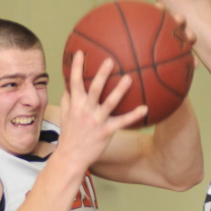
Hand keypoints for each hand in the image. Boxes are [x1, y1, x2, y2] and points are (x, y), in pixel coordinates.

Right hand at [58, 51, 147, 169]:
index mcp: (75, 105)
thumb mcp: (64, 116)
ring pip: (109, 103)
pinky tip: (145, 108)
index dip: (77, 67)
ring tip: (128, 78)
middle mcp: (85, 111)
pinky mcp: (105, 132)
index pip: (74, 83)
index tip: (81, 52)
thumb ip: (67, 101)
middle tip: (110, 60)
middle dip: (101, 74)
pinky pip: (122, 122)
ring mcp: (96, 121)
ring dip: (119, 91)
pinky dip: (134, 115)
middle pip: (94, 89)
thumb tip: (67, 87)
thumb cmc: (69, 136)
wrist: (71, 157)